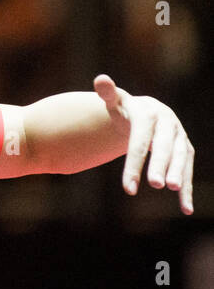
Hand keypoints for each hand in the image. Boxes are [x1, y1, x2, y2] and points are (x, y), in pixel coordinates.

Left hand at [94, 74, 194, 214]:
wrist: (145, 112)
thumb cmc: (125, 110)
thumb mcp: (115, 102)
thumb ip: (108, 94)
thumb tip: (100, 79)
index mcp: (149, 114)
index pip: (139, 141)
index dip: (134, 163)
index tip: (127, 187)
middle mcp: (169, 124)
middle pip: (164, 147)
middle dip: (160, 165)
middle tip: (155, 184)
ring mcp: (180, 138)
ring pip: (181, 157)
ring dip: (179, 174)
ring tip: (175, 191)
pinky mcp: (186, 150)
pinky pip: (187, 169)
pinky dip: (188, 190)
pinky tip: (186, 209)